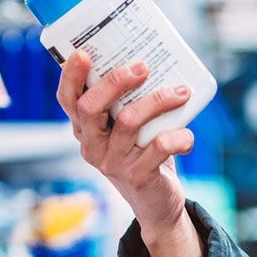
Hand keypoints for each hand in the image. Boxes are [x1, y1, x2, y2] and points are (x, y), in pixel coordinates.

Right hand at [56, 50, 196, 238]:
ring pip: (129, 122)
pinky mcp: (137, 176)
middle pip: (90, 107)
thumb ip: (129, 101)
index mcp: (85, 128)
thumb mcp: (128, 128)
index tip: (83, 54)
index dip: (71, 76)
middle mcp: (92, 145)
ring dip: (158, 101)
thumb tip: (152, 59)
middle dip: (115, 81)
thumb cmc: (142, 152)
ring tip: (181, 92)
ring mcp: (112, 162)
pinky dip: (179, 136)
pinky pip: (159, 147)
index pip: (68, 99)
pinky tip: (188, 135)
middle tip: (142, 67)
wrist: (155, 202)